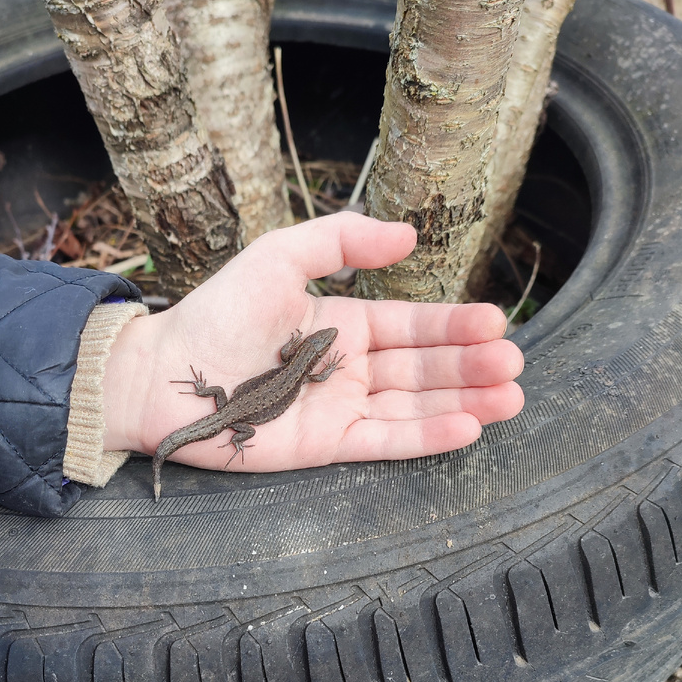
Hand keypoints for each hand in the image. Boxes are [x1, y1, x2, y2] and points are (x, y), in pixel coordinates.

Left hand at [102, 212, 524, 472]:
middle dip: (472, 366)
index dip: (455, 326)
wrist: (166, 375)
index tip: (496, 323)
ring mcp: (341, 409)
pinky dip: (427, 436)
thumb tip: (408, 236)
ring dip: (464, 402)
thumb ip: (341, 241)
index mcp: (344, 324)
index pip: (413, 326)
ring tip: (511, 396)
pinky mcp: (327, 445)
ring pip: (416, 406)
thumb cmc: (216, 313)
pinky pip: (387, 441)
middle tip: (515, 363)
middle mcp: (349, 369)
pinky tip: (468, 427)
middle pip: (425, 368)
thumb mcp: (280, 256)